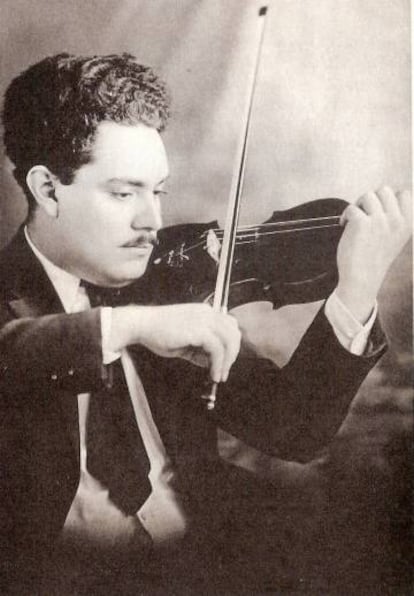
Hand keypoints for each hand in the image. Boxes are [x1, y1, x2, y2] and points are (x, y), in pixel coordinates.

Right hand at [112, 303, 240, 382]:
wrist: (140, 324)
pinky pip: (217, 349)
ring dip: (227, 362)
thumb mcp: (184, 342)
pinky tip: (212, 375)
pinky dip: (218, 364)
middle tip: (224, 373)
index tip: (224, 362)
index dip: (230, 345)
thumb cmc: (157, 333)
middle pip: (234, 333)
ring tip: (219, 376)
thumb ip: (199, 351)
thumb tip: (211, 364)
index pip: (229, 326)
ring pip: (229, 341)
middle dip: (232, 355)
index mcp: (205, 312)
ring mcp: (204, 320)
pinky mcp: (199, 330)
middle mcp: (207, 313)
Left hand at [336, 186, 411, 322]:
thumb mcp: (395, 237)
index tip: (379, 208)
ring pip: (367, 195)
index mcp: (408, 223)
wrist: (363, 278)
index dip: (389, 197)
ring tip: (354, 218)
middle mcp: (397, 220)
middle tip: (363, 212)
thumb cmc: (375, 259)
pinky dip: (345, 215)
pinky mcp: (362, 224)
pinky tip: (343, 225)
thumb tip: (380, 197)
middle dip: (371, 199)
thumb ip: (394, 218)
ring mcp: (380, 221)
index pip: (405, 193)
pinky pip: (352, 208)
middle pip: (384, 190)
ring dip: (358, 204)